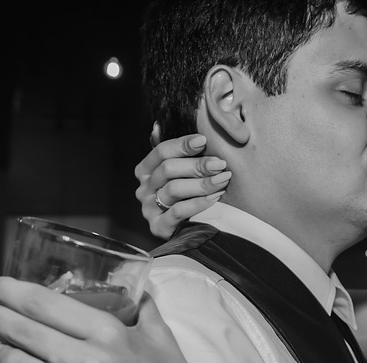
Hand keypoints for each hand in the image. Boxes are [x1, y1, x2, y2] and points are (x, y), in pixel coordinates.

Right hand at [136, 123, 231, 238]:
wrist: (187, 231)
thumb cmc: (185, 195)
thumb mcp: (179, 172)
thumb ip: (173, 152)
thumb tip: (157, 126)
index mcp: (146, 170)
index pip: (161, 151)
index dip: (182, 145)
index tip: (204, 140)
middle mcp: (143, 188)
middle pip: (168, 169)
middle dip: (197, 165)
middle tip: (220, 164)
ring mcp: (149, 209)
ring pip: (174, 190)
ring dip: (201, 183)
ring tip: (222, 180)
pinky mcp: (158, 227)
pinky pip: (179, 212)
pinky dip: (198, 203)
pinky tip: (215, 198)